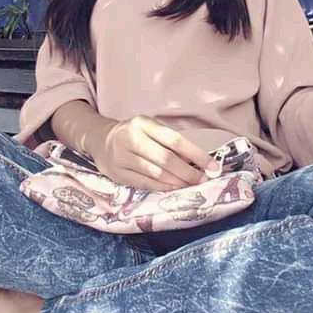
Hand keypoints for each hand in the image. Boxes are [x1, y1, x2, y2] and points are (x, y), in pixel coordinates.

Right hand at [88, 115, 216, 191]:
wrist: (99, 139)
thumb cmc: (132, 133)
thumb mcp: (148, 128)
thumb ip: (168, 141)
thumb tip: (198, 161)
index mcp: (143, 123)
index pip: (174, 140)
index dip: (196, 154)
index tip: (213, 166)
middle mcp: (131, 139)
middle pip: (166, 159)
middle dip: (189, 173)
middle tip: (205, 180)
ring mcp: (121, 158)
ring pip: (156, 174)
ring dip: (178, 183)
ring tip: (192, 186)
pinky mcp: (117, 174)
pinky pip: (145, 184)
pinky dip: (163, 188)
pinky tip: (174, 189)